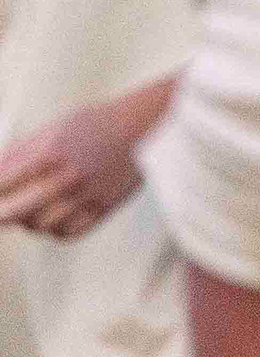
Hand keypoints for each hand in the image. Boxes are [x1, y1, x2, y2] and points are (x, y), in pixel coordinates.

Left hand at [0, 99, 147, 239]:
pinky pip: (67, 233)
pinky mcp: (105, 207)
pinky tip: (54, 216)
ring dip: (28, 220)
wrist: (149, 124)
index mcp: (49, 152)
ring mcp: (87, 195)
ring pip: (38, 226)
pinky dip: (54, 230)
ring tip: (33, 207)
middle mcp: (67, 176)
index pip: (0, 184)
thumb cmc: (98, 123)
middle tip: (0, 213)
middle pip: (12, 213)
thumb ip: (19, 153)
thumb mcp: (54, 127)